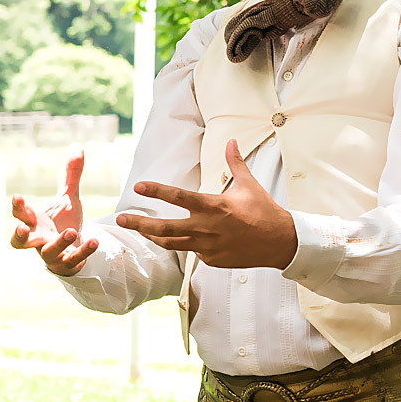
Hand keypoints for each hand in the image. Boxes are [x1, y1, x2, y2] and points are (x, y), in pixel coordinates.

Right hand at [10, 146, 96, 275]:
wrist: (74, 250)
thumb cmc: (64, 223)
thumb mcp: (68, 198)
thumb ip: (71, 176)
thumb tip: (77, 146)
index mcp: (35, 222)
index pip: (21, 214)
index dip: (17, 207)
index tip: (17, 197)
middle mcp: (38, 239)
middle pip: (19, 240)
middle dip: (19, 235)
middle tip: (22, 227)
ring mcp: (51, 253)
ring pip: (47, 253)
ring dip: (58, 242)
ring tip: (70, 231)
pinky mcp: (67, 264)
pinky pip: (73, 260)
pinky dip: (83, 251)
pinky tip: (94, 241)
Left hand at [117, 139, 297, 270]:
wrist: (279, 241)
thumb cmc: (264, 211)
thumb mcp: (249, 185)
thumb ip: (234, 163)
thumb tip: (231, 141)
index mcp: (214, 206)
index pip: (179, 197)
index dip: (156, 191)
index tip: (138, 186)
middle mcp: (207, 227)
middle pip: (164, 227)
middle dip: (139, 224)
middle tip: (121, 220)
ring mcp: (208, 246)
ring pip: (172, 243)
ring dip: (152, 237)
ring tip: (140, 232)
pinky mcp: (211, 260)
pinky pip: (192, 251)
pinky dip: (187, 244)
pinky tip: (187, 239)